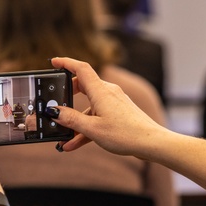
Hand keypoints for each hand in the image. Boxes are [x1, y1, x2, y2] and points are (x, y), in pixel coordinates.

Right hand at [50, 56, 165, 158]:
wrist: (151, 143)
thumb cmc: (125, 134)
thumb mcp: (93, 128)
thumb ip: (71, 119)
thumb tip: (54, 112)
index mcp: (101, 91)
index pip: (81, 69)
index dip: (66, 63)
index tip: (54, 61)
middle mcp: (108, 92)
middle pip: (83, 86)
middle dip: (68, 95)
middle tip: (56, 105)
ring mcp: (114, 102)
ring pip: (89, 107)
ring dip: (76, 121)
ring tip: (65, 140)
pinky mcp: (118, 112)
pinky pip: (98, 116)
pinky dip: (87, 127)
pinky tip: (76, 144)